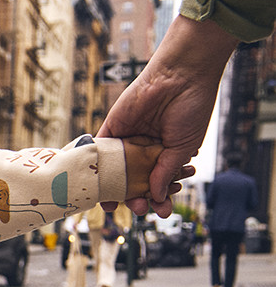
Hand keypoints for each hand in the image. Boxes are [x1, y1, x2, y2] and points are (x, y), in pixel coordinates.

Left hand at [99, 15, 237, 215]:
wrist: (182, 75)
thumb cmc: (191, 108)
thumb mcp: (182, 148)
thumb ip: (166, 172)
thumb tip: (155, 197)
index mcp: (163, 154)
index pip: (156, 183)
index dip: (157, 198)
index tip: (162, 210)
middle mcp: (143, 150)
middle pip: (132, 182)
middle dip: (135, 198)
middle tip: (139, 208)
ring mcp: (126, 141)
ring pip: (114, 172)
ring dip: (113, 190)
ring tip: (115, 205)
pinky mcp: (111, 129)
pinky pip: (98, 151)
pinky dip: (94, 168)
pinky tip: (95, 186)